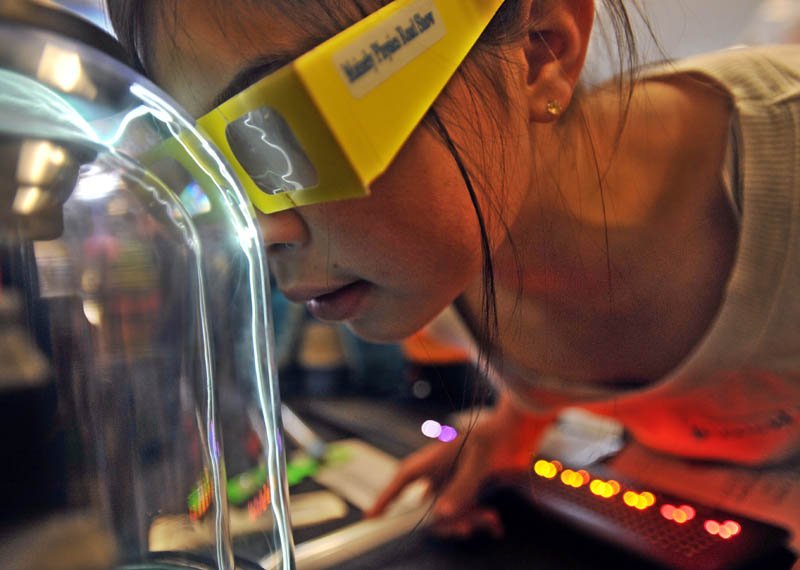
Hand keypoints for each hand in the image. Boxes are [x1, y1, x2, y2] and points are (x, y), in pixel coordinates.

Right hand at [365, 394, 552, 537]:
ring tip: (490, 520)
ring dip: (468, 521)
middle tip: (468, 527)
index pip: (403, 479)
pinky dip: (479, 520)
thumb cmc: (494, 435)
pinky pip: (467, 512)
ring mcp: (454, 481)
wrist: (521, 429)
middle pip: (428, 508)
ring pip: (449, 513)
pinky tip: (494, 525)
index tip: (372, 516)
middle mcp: (440, 473)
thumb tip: (440, 514)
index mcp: (433, 459)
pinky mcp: (470, 488)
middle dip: (446, 523)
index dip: (386, 497)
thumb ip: (462, 488)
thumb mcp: (479, 461)